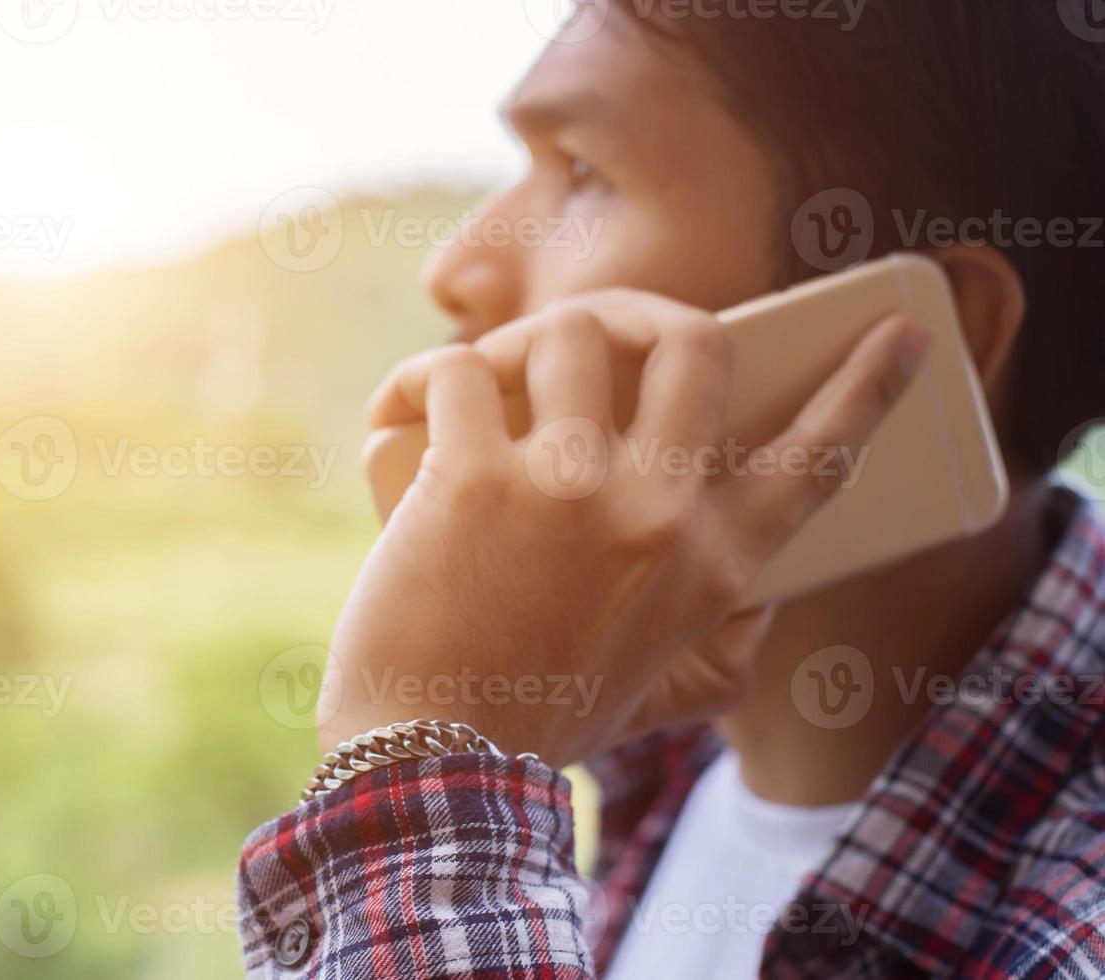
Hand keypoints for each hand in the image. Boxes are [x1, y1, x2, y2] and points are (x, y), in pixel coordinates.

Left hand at [319, 290, 928, 766]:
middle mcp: (658, 514)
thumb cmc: (538, 723)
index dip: (869, 387)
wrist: (434, 765)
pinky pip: (455, 369)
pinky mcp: (474, 479)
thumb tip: (769, 597)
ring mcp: (569, 488)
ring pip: (569, 330)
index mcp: (715, 565)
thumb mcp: (661, 695)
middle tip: (594, 335)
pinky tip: (403, 414)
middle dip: (640, 315)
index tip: (902, 334)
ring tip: (484, 388)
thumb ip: (727, 652)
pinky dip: (417, 382)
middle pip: (692, 339)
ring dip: (516, 345)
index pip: (818, 457)